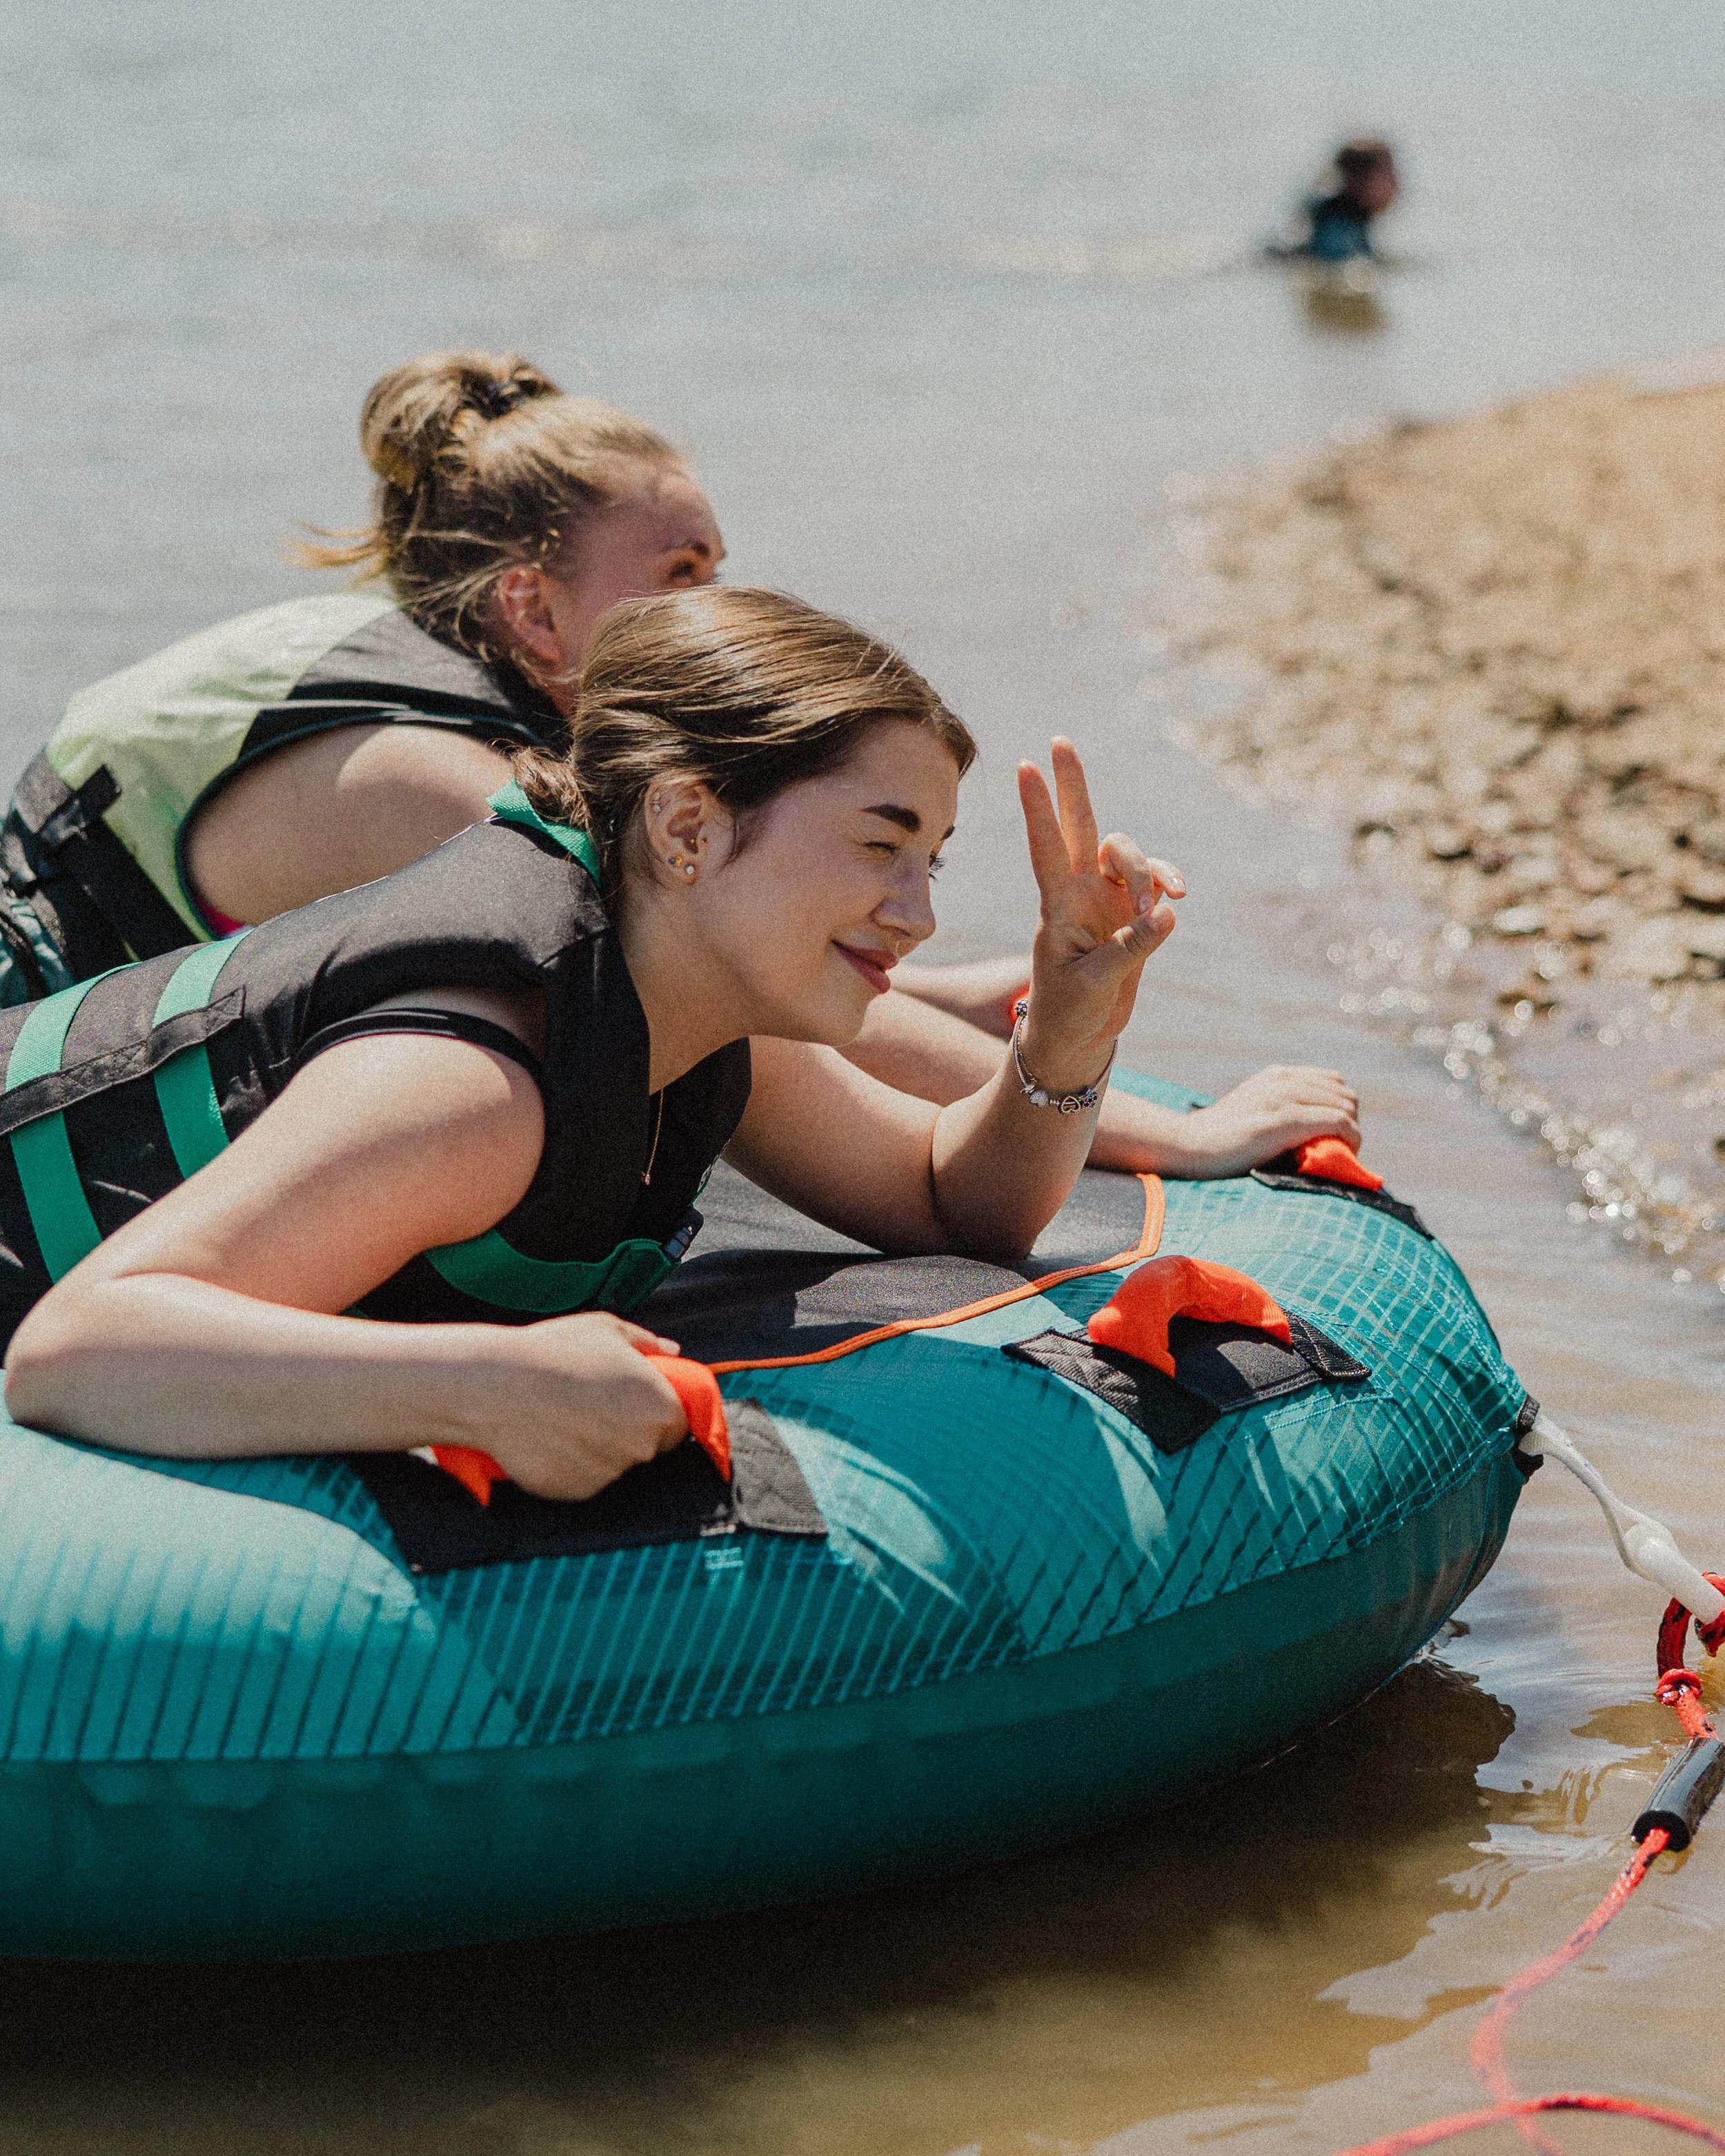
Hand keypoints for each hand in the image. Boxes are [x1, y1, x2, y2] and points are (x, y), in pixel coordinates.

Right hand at [482, 1312, 689, 1500]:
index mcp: (659, 1407)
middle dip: (627, 1430)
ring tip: (564, 1418)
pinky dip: (572, 1465)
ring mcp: (609, 1472)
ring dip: (598, 1448)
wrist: (496, 1387)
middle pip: (646, 1447)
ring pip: (614, 1464)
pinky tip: (549, 1438)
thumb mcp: (606, 1330)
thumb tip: (672, 1351)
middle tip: (591, 1406)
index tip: (632, 1402)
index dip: (657, 1414)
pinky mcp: (577, 1491)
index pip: (676, 1425)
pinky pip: (584, 1479)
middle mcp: (641, 1446)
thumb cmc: (555, 1352)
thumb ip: (647, 1343)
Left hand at [1016, 738, 1183, 1091]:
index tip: (1024, 766)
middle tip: (1060, 741)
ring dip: (1145, 872)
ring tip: (1150, 911)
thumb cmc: (1069, 1011)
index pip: (1044, 847)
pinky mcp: (1134, 913)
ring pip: (1128, 854)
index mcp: (1056, 905)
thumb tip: (1167, 914)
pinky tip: (1175, 900)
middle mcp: (1080, 892)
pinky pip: (1157, 882)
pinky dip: (1167, 883)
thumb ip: (1131, 948)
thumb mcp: (1093, 984)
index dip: (1037, 808)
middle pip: (1080, 826)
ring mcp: (1108, 898)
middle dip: (1071, 784)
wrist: (1077, 1038)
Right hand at [1165, 1064, 1361, 1179]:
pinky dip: (1350, 1138)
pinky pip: (1338, 1122)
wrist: (1187, 1147)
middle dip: (1350, 1121)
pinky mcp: (1286, 1119)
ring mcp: (1285, 1097)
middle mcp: (1283, 1079)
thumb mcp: (1251, 1114)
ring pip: (1346, 1106)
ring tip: (1340, 1153)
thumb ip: (1278, 1112)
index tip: (1333, 1135)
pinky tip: (1343, 1153)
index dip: (1340, 1108)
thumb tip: (1312, 1136)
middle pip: (1344, 1094)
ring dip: (1352, 1131)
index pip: (1332, 1081)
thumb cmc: (1216, 1143)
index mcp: (1276, 1076)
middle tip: (1338, 1149)